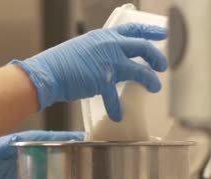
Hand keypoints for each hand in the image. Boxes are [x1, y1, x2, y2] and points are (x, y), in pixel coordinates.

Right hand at [11, 23, 166, 121]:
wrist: (47, 73)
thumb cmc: (62, 63)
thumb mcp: (85, 48)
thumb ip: (101, 51)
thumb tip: (113, 59)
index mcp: (104, 36)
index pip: (133, 29)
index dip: (150, 31)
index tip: (164, 34)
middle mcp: (108, 46)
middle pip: (142, 47)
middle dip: (156, 57)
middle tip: (162, 65)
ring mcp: (106, 62)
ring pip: (138, 70)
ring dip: (149, 80)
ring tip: (154, 87)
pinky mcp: (101, 80)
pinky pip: (115, 97)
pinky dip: (117, 108)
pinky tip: (119, 116)